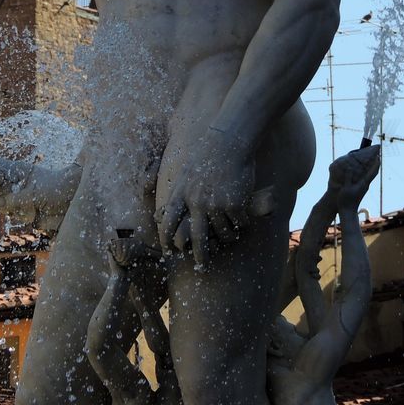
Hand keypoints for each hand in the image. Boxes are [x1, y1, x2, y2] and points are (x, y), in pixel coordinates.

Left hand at [157, 127, 253, 266]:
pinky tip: (244, 221)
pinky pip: (238, 224)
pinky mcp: (233, 204)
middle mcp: (196, 202)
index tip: (169, 251)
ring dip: (228, 237)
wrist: (229, 140)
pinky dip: (242, 225)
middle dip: (199, 255)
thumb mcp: (185, 171)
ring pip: (222, 234)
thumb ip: (177, 192)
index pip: (167, 223)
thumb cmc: (208, 153)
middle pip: (196, 238)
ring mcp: (215, 204)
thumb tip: (159, 212)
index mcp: (181, 193)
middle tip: (202, 264)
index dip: (166, 239)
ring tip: (231, 236)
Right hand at [326, 145, 379, 211]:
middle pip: (373, 172)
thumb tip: (350, 167)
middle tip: (375, 155)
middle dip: (375, 163)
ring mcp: (363, 187)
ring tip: (369, 159)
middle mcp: (365, 185)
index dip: (376, 163)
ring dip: (370, 167)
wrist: (348, 212)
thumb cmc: (346, 201)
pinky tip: (360, 170)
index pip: (373, 172)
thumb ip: (348, 177)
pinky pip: (364, 178)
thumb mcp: (346, 188)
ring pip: (369, 175)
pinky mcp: (360, 189)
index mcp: (364, 183)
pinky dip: (365, 172)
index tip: (378, 155)